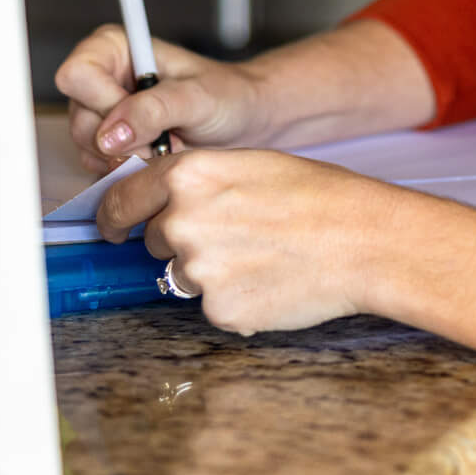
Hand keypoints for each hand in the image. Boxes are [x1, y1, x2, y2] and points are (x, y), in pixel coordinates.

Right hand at [54, 25, 269, 174]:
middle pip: (80, 120)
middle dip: (123, 139)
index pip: (76, 76)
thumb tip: (110, 135)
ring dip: (130, 157)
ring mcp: (102, 114)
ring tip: (167, 144)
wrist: (245, 121)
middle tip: (164, 137)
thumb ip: (154, 110)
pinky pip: (100, 167)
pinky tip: (160, 156)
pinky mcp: (109, 144)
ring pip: (87, 148)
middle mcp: (102, 78)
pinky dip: (131, 170)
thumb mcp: (196, 97)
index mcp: (115, 48)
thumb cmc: (227, 96)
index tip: (144, 113)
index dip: (105, 102)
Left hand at [96, 149, 393, 335]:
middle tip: (237, 236)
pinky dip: (236, 299)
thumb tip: (164, 203)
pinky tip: (271, 280)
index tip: (113, 228)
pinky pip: (212, 306)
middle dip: (183, 241)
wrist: (362, 240)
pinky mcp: (219, 310)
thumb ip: (198, 182)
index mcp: (188, 175)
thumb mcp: (248, 164)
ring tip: (262, 257)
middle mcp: (182, 221)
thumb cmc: (317, 197)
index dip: (115, 217)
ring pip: (183, 275)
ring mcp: (198, 270)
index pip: (122, 199)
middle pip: (155, 240)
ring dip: (210, 272)